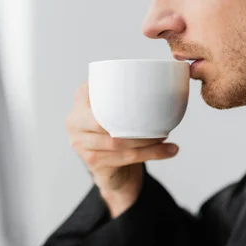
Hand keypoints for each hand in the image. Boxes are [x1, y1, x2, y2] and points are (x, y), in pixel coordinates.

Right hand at [66, 81, 178, 216]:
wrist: (113, 166)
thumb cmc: (119, 128)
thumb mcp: (119, 106)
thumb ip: (131, 92)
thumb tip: (168, 79)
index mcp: (82, 97)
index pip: (98, 90)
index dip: (121, 90)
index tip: (148, 89)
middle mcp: (75, 120)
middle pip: (106, 121)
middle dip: (137, 123)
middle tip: (163, 124)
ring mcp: (80, 144)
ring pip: (117, 142)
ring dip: (147, 141)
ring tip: (167, 137)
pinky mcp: (92, 162)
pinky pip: (124, 158)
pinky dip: (151, 154)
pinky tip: (170, 150)